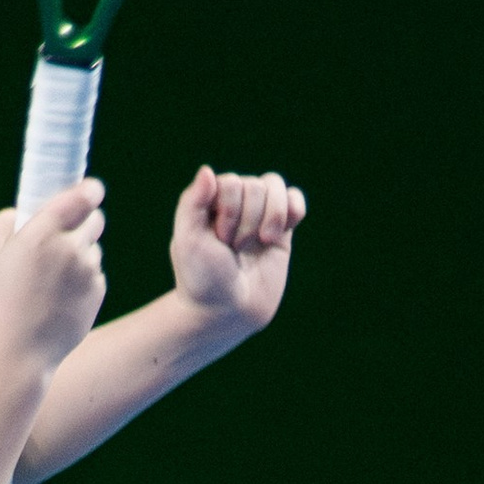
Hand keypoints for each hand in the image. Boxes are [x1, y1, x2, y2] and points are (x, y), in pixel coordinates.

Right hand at [0, 178, 106, 383]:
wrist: (18, 352)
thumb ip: (4, 224)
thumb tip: (22, 211)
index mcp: (42, 233)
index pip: (83, 196)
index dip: (90, 190)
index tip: (90, 190)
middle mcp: (71, 249)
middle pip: (95, 219)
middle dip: (83, 222)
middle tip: (64, 236)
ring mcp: (88, 272)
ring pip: (94, 249)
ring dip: (80, 254)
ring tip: (52, 278)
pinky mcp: (97, 293)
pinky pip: (95, 274)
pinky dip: (83, 279)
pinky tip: (59, 297)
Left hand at [171, 165, 304, 335]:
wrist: (227, 312)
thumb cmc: (202, 279)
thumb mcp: (188, 241)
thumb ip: (192, 202)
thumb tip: (207, 170)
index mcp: (208, 202)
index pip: (231, 182)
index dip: (230, 212)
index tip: (220, 241)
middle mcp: (233, 204)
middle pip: (255, 185)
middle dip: (248, 221)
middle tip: (236, 250)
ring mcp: (258, 216)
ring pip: (275, 186)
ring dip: (271, 216)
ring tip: (263, 242)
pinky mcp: (281, 231)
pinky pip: (294, 200)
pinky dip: (295, 206)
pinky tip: (286, 227)